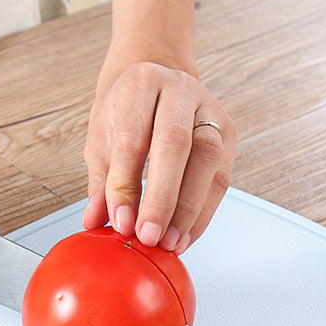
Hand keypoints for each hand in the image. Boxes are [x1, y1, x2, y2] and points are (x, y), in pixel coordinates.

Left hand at [82, 56, 236, 252]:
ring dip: (188, 210)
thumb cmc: (125, 113)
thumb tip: (96, 220)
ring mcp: (210, 109)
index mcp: (141, 84)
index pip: (133, 137)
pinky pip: (221, 177)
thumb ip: (102, 181)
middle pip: (175, 144)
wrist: (155, 86)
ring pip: (207, 159)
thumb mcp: (101, 140)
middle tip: (149, 236)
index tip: (121, 222)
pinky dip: (203, 212)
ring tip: (169, 242)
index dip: (126, 184)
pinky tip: (186, 234)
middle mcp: (179, 89)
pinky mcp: (229, 132)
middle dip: (162, 198)